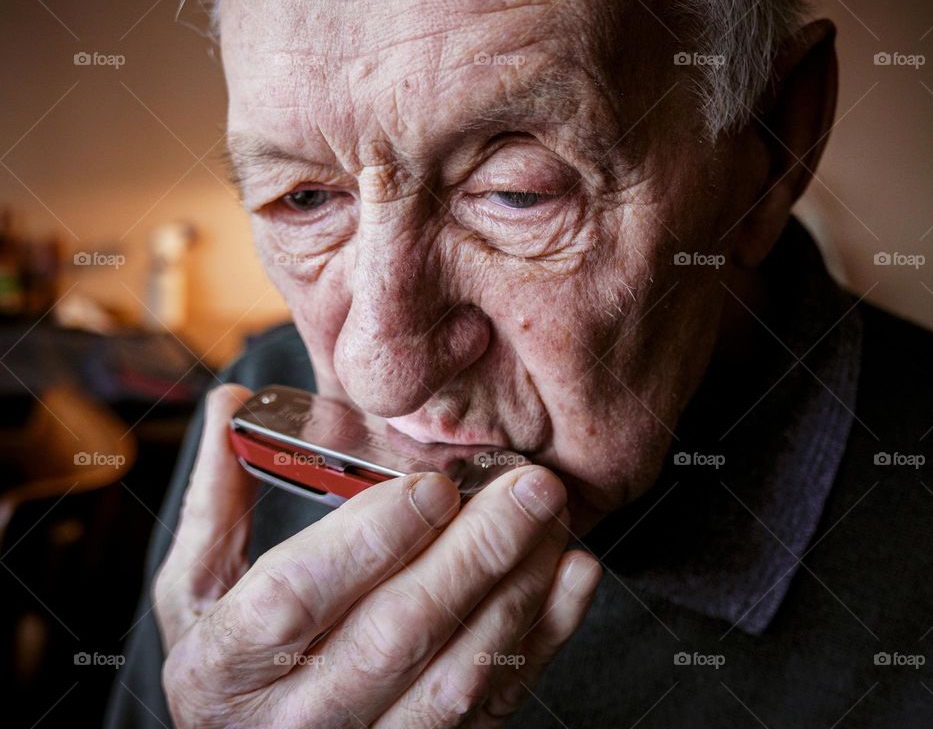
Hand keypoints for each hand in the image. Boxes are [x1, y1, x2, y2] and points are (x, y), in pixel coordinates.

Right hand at [154, 384, 602, 727]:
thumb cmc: (222, 663)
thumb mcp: (195, 587)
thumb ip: (218, 497)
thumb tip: (231, 400)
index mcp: (226, 662)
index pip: (296, 599)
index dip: (369, 541)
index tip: (432, 488)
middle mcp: (294, 715)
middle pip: (393, 636)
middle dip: (472, 555)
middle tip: (527, 487)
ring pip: (453, 679)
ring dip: (515, 594)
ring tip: (551, 523)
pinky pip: (492, 706)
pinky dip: (543, 641)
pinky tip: (572, 578)